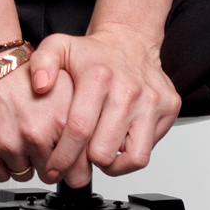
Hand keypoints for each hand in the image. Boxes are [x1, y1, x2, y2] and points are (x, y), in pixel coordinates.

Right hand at [0, 63, 75, 184]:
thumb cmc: (28, 77)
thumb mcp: (70, 90)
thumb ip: (87, 124)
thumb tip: (97, 153)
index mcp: (62, 121)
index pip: (79, 171)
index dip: (75, 168)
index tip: (71, 161)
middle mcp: (35, 134)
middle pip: (52, 176)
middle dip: (49, 163)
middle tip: (41, 139)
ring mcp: (9, 143)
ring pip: (25, 175)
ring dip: (24, 161)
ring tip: (21, 133)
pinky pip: (0, 175)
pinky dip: (2, 164)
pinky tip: (4, 140)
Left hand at [27, 24, 180, 186]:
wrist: (130, 41)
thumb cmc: (94, 53)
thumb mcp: (58, 47)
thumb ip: (41, 63)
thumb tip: (40, 86)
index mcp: (99, 77)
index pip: (79, 129)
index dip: (63, 156)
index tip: (54, 168)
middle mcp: (129, 90)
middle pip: (104, 151)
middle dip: (85, 162)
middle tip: (77, 157)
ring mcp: (152, 101)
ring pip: (133, 158)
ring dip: (112, 164)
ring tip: (99, 154)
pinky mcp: (168, 109)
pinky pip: (148, 150)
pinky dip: (130, 157)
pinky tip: (117, 145)